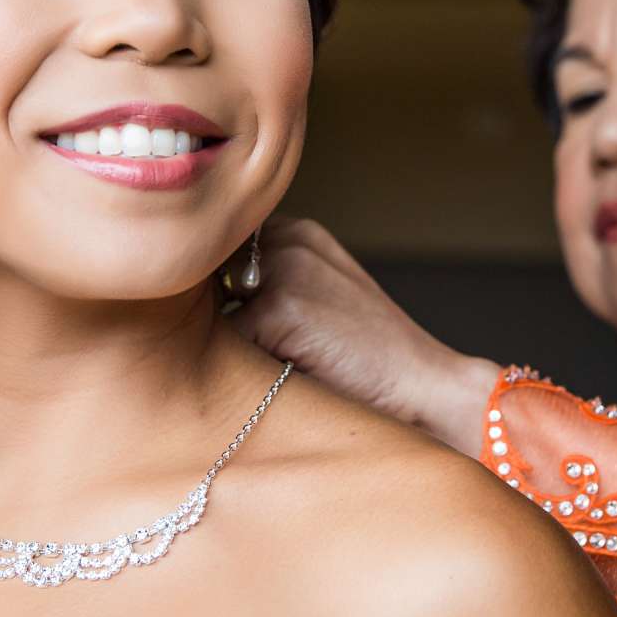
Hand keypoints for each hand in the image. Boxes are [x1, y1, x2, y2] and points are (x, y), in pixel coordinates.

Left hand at [229, 217, 500, 451]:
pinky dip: (244, 368)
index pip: (221, 250)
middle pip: (206, 278)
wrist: (424, 385)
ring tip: (276, 367)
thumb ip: (270, 279)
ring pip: (210, 312)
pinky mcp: (280, 308)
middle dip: (213, 315)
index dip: (216, 290)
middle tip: (254, 356)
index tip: (229, 319)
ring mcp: (284, 269)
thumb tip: (192, 296)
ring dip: (227, 343)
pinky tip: (285, 380)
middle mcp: (288, 239)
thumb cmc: (369, 354)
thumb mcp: (323, 293)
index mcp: (298, 232)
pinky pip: (226, 345)